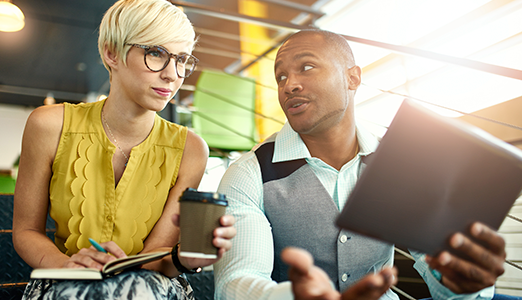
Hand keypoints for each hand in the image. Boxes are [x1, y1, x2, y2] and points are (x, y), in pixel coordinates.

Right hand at [63, 241, 126, 269]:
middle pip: (98, 253)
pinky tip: (83, 270)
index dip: (117, 250)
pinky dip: (78, 268)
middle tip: (113, 263)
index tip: (124, 258)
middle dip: (106, 258)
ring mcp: (77, 257)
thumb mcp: (97, 261)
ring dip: (94, 264)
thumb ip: (107, 262)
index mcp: (96, 248)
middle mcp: (87, 251)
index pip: (108, 245)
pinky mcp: (68, 264)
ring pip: (86, 259)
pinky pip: (73, 266)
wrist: (65, 266)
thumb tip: (121, 264)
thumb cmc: (86, 264)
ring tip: (100, 269)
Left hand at [172, 214, 235, 268]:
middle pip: (232, 231)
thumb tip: (174, 216)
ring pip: (228, 244)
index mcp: (218, 224)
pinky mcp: (216, 256)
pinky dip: (221, 253)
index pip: (229, 220)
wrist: (186, 252)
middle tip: (215, 231)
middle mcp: (222, 235)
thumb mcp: (187, 226)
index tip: (222, 219)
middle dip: (225, 231)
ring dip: (223, 242)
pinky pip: (221, 255)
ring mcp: (220, 246)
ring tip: (214, 241)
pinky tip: (218, 251)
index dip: (229, 219)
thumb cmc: (192, 236)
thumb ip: (181, 220)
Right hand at [281, 247, 396, 299]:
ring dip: (378, 287)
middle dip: (363, 291)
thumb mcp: (297, 272)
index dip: (324, 299)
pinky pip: (373, 296)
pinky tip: (390, 275)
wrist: (314, 294)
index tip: (330, 294)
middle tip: (374, 280)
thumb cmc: (305, 283)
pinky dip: (383, 286)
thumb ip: (296, 263)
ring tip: (388, 273)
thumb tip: (287, 253)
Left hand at [426, 222, 505, 293]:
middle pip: (483, 257)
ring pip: (470, 271)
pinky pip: (455, 278)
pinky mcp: (469, 288)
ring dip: (454, 262)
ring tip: (441, 255)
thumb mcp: (476, 241)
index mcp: (498, 250)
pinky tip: (431, 260)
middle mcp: (496, 266)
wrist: (474, 273)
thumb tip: (449, 222)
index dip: (486, 234)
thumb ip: (468, 233)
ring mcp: (485, 279)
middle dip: (467, 247)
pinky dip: (441, 268)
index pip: (497, 241)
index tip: (473, 226)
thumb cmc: (472, 248)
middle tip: (453, 238)